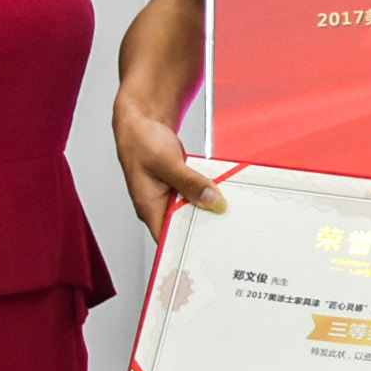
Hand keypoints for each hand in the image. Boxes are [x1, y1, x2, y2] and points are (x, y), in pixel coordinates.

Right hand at [112, 100, 220, 239]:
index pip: (168, 240)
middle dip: (206, 226)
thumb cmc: (140, 141)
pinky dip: (208, 193)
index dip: (188, 247)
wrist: (140, 121)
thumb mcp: (166, 162)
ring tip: (229, 209)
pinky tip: (222, 191)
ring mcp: (169, 196)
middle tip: (230, 227)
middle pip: (185, 226)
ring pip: (193, 209)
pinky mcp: (178, 186)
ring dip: (209, 207)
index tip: (213, 248)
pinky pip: (196, 194)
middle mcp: (158, 206)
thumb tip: (211, 200)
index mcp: (149, 208)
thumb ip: (189, 182)